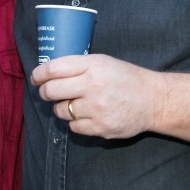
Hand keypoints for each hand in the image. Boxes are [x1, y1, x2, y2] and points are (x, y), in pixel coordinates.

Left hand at [31, 54, 164, 138]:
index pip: (53, 69)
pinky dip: (76, 122)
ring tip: (73, 104)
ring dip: (61, 108)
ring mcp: (97, 108)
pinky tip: (86, 115)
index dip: (39, 74)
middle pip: (51, 91)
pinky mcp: (101, 127)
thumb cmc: (125, 78)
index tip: (36, 77)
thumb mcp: (102, 62)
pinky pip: (73, 127)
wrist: (153, 100)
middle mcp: (93, 86)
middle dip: (44, 92)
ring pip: (60, 111)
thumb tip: (47, 72)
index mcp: (93, 66)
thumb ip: (77, 65)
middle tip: (47, 92)